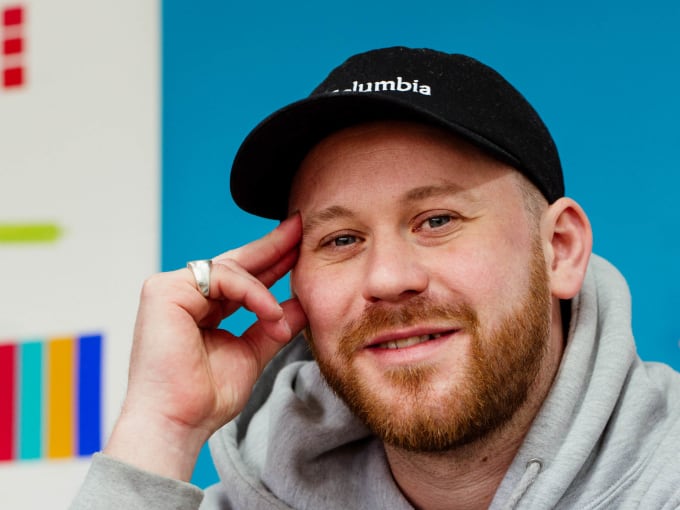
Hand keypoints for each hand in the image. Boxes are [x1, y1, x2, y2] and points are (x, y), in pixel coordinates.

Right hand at [104, 214, 306, 480]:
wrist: (179, 423)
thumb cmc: (205, 398)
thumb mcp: (251, 353)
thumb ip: (273, 326)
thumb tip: (300, 303)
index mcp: (201, 308)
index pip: (241, 276)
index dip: (272, 261)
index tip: (299, 247)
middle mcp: (184, 294)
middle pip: (235, 262)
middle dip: (272, 247)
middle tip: (299, 226)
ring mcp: (171, 289)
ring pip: (232, 269)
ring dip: (264, 292)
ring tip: (278, 319)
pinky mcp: (164, 290)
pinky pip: (222, 278)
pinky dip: (252, 293)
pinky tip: (269, 313)